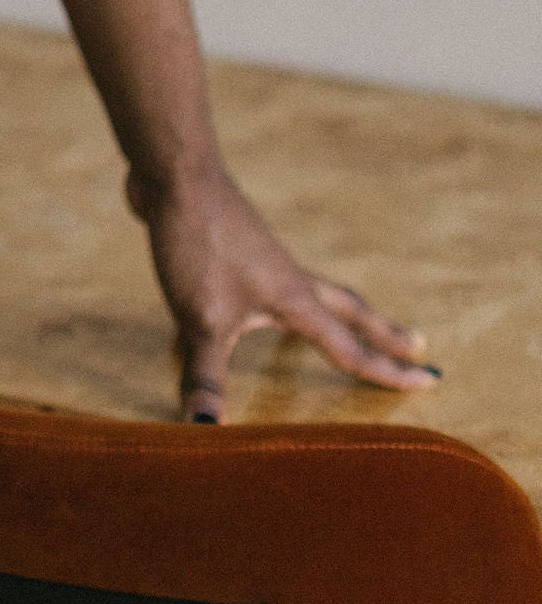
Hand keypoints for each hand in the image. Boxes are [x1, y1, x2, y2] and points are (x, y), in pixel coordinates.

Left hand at [127, 160, 440, 423]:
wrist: (174, 174)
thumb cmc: (197, 242)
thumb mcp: (200, 318)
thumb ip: (206, 374)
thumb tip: (205, 430)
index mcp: (293, 299)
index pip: (350, 348)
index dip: (387, 371)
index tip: (429, 381)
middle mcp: (288, 277)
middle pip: (348, 309)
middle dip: (382, 332)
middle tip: (417, 344)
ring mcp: (263, 257)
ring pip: (314, 290)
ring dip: (339, 311)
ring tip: (350, 324)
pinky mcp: (235, 244)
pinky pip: (271, 280)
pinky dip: (284, 299)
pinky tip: (258, 303)